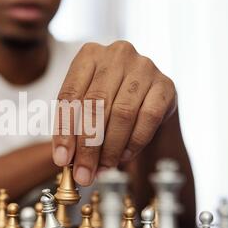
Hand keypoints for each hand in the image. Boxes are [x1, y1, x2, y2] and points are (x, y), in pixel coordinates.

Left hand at [52, 41, 176, 185]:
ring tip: (102, 169)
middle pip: (96, 105)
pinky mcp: (165, 85)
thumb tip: (65, 159)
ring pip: (122, 113)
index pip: (70, 95)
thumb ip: (73, 126)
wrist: (149, 97)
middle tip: (83, 173)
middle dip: (87, 146)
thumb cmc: (112, 100)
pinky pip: (147, 118)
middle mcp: (117, 54)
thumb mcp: (86, 105)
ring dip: (110, 149)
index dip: (64, 131)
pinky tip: (124, 156)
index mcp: (89, 54)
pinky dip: (133, 142)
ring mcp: (144, 67)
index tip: (62, 160)